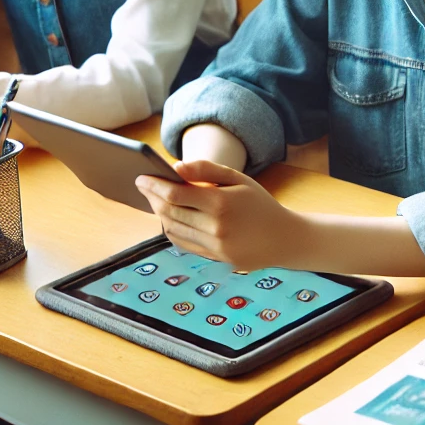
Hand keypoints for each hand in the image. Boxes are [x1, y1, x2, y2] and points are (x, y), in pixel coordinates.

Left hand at [136, 159, 307, 268]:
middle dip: (152, 197)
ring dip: (159, 214)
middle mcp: (215, 227)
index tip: (141, 177)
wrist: (283, 238)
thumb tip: (176, 167)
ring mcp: (214, 246)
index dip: (154, 185)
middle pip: (169, 212)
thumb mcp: (239, 179)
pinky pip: (183, 243)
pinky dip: (170, 230)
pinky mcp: (214, 258)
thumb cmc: (260, 203)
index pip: (175, 194)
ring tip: (154, 200)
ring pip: (172, 229)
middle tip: (144, 186)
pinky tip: (168, 218)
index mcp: (221, 203)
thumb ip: (207, 170)